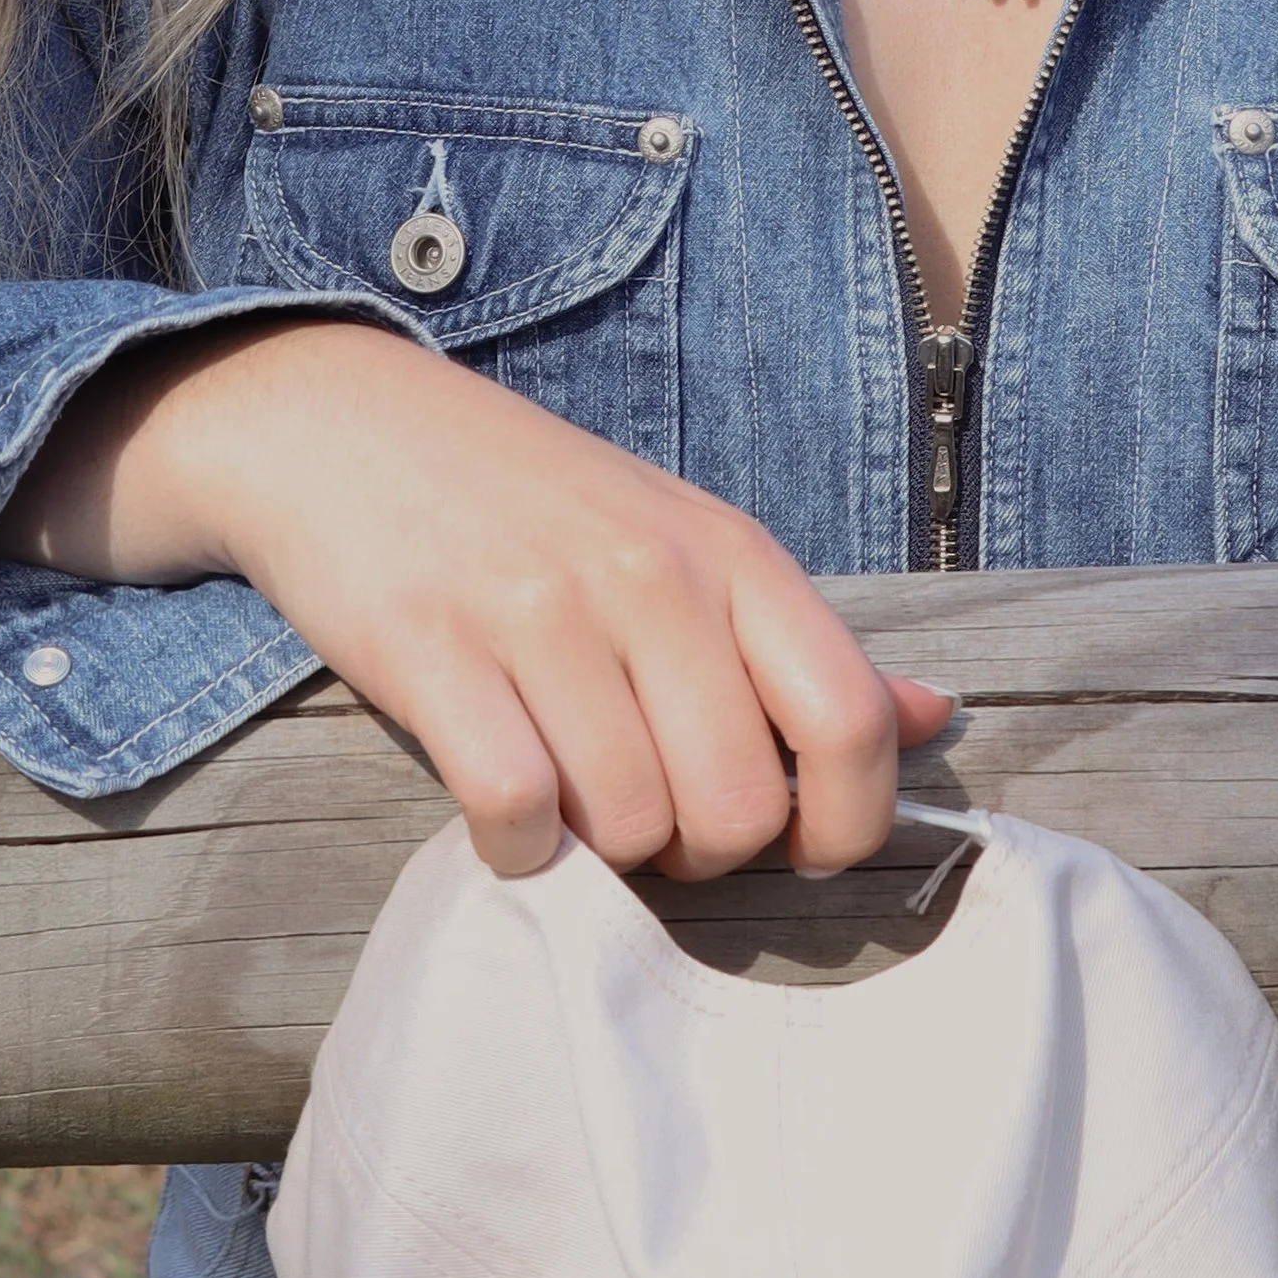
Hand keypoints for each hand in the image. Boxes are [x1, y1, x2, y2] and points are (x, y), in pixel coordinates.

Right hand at [0, 319, 953, 878]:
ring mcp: (539, 610)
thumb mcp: (686, 544)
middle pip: (737, 807)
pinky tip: (504, 814)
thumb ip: (802, 645)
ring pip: (626, 824)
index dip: (845, 824)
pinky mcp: (431, 649)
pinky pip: (514, 812)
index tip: (793, 843)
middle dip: (700, 855)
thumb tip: (933, 720)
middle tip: (650, 821)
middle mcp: (651, 578)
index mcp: (733, 554)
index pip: (852, 722)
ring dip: (600, 852)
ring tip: (570, 800)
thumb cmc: (532, 504)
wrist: (344, 422)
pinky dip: (515, 848)